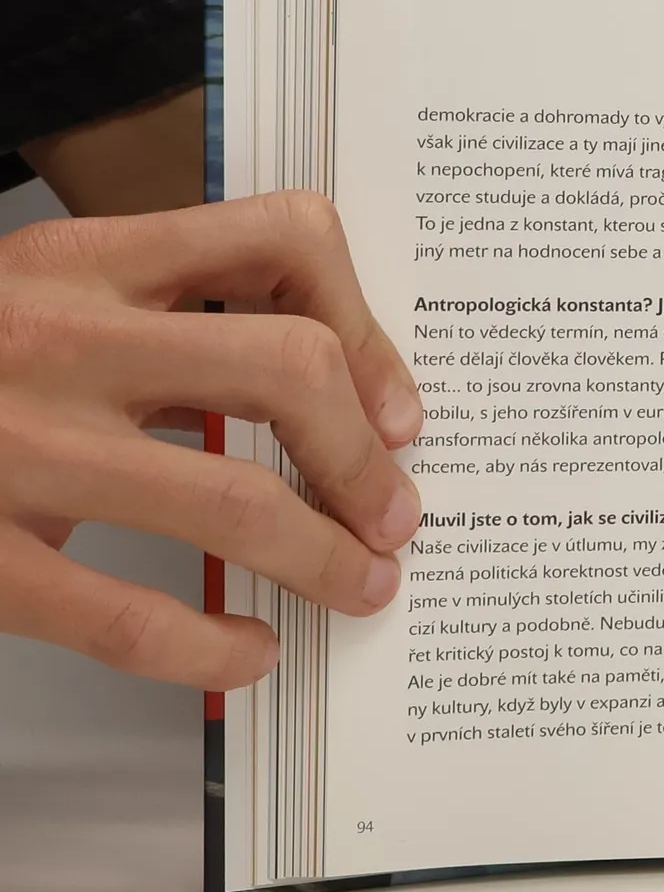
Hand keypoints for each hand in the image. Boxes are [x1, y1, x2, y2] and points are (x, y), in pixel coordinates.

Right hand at [0, 192, 422, 688]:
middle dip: (367, 456)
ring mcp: (15, 447)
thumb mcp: (46, 294)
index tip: (397, 406)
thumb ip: (165, 316)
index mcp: (86, 259)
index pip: (282, 237)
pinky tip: (246, 654)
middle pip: (287, 370)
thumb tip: (330, 393)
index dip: (369, 327)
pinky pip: (132, 617)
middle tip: (397, 511)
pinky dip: (214, 647)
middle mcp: (60, 337)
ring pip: (234, 500)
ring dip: (326, 556)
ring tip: (361, 584)